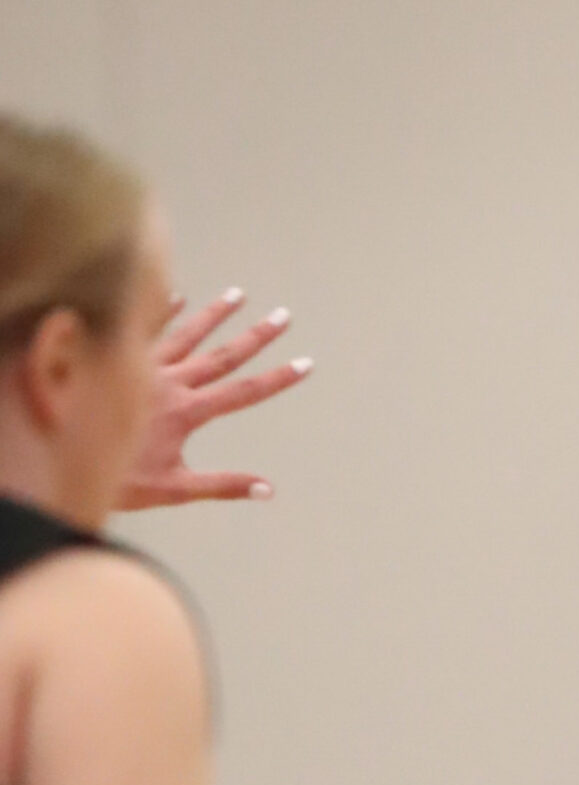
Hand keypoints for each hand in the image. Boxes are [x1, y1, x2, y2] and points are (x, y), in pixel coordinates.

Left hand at [117, 291, 311, 509]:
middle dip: (256, 336)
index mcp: (187, 412)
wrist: (67, 463)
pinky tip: (177, 297)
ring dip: (214, 315)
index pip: (243, 392)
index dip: (277, 379)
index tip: (305, 364)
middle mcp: (172, 383)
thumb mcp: (174, 489)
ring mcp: (146, 368)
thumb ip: (222, 485)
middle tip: (283, 316)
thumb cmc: (121, 480)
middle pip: (222, 355)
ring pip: (187, 335)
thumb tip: (268, 489)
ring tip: (238, 295)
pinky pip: (146, 330)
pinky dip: (163, 313)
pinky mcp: (121, 363)